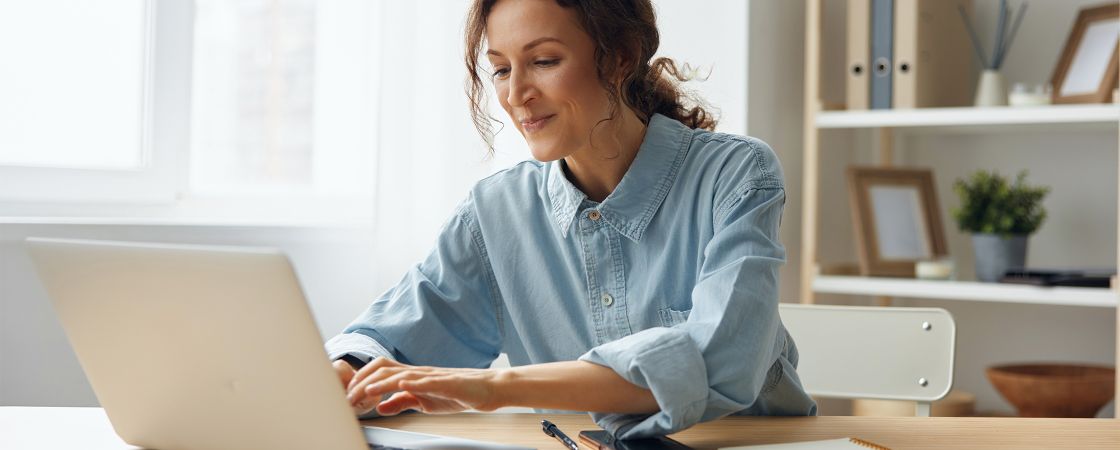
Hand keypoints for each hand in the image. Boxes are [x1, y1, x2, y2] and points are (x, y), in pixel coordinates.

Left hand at [345, 357, 504, 415]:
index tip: (348, 393)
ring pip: (402, 374)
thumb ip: (401, 402)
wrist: (485, 389)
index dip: (361, 379)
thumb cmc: (456, 393)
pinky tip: (403, 384)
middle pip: (384, 369)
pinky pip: (429, 381)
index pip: (380, 371)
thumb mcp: (422, 402)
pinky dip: (413, 382)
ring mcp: (432, 376)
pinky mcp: (448, 383)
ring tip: (367, 391)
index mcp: (412, 376)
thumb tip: (379, 407)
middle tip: (350, 396)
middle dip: (363, 381)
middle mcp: (419, 372)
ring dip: (381, 383)